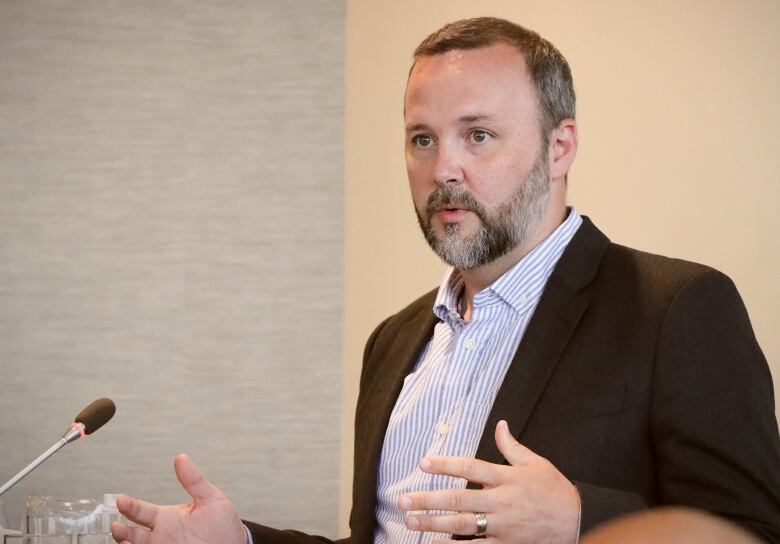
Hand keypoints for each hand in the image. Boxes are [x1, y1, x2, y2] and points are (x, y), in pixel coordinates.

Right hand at [111, 453, 246, 543]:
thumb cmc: (223, 523)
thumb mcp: (211, 498)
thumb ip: (194, 481)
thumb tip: (181, 458)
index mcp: (167, 517)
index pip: (141, 510)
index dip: (129, 505)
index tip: (120, 499)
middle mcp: (161, 534)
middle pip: (132, 533)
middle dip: (121, 530)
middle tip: (115, 525)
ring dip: (126, 543)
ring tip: (121, 540)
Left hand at [397, 420, 579, 543]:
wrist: (577, 523)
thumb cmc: (554, 490)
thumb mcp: (536, 463)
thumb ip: (512, 447)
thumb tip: (500, 425)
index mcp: (507, 477)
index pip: (471, 467)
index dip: (445, 465)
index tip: (423, 463)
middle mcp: (502, 501)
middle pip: (459, 499)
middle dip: (428, 499)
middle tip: (402, 500)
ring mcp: (503, 526)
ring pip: (462, 525)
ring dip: (433, 523)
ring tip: (410, 521)